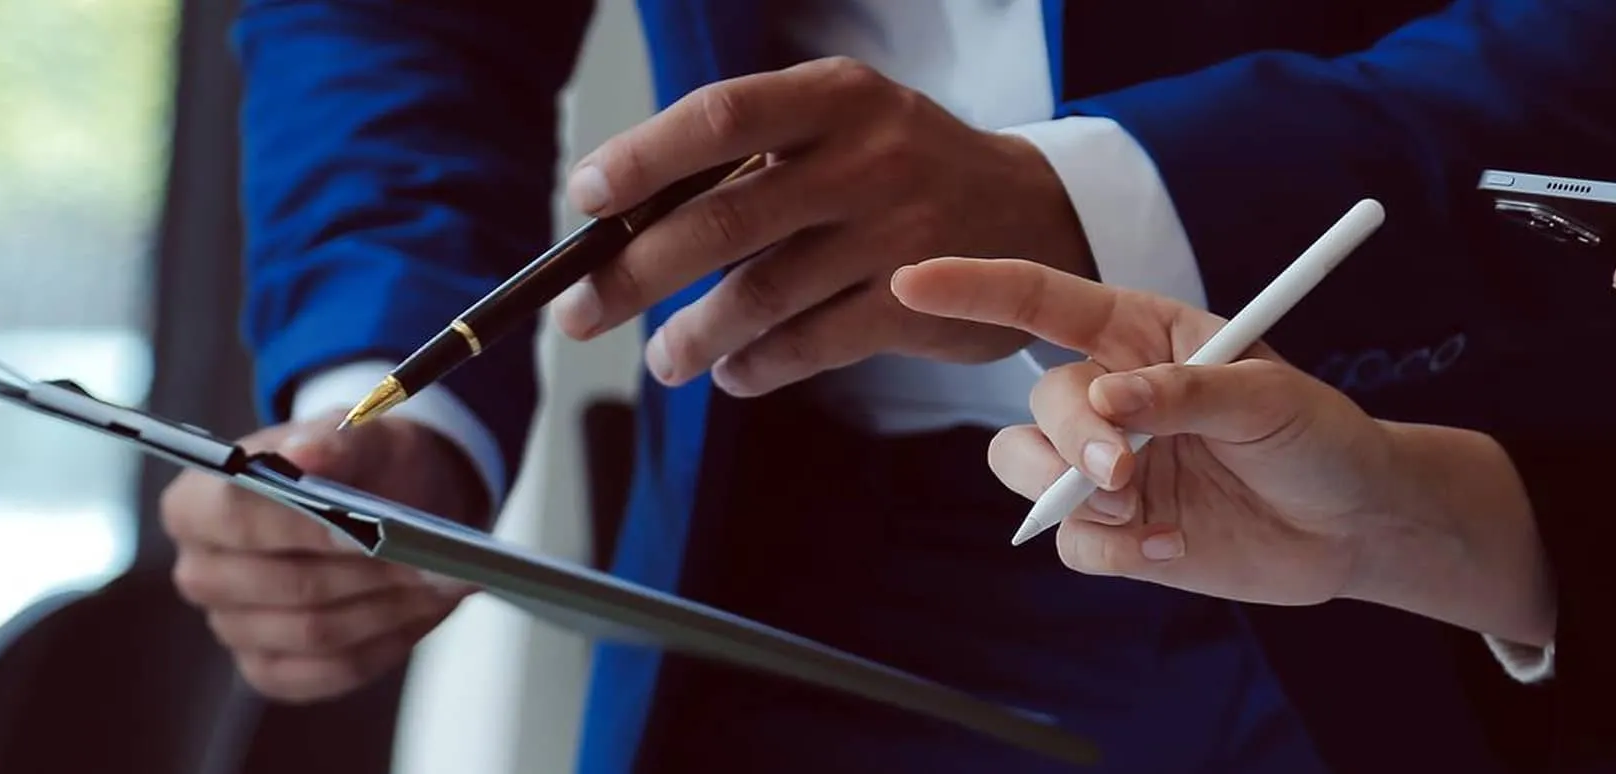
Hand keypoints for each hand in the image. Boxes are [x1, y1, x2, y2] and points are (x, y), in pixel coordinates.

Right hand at [161, 417, 485, 701]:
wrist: (383, 504)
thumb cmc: (357, 465)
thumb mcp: (354, 433)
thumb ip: (331, 440)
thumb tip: (302, 455)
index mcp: (195, 504)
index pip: (236, 517)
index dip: (303, 526)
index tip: (365, 529)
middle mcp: (202, 573)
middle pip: (283, 584)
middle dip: (365, 574)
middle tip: (429, 561)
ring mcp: (233, 627)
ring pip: (315, 633)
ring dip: (387, 609)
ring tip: (440, 583)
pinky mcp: (270, 669)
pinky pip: (331, 671)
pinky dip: (384, 643)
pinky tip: (419, 614)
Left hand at [552, 56, 1091, 396]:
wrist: (1035, 214)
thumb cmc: (905, 170)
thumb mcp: (844, 127)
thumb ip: (754, 159)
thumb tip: (625, 221)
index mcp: (838, 96)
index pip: (722, 117)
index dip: (643, 158)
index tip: (584, 198)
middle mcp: (870, 156)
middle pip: (725, 218)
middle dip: (636, 273)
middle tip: (579, 313)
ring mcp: (898, 233)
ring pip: (762, 294)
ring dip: (694, 335)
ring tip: (662, 358)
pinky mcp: (918, 305)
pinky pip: (811, 344)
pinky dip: (758, 365)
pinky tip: (734, 372)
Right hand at [894, 258, 1554, 645]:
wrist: (1351, 526)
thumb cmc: (1318, 438)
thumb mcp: (1268, 399)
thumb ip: (1182, 390)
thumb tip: (1103, 401)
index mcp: (1142, 334)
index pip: (1041, 301)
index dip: (972, 288)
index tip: (911, 281)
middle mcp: (1112, 394)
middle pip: (1040, 403)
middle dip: (1072, 442)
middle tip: (1126, 471)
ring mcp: (1108, 465)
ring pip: (1028, 470)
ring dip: (1074, 497)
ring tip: (1143, 511)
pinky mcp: (1117, 529)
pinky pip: (1069, 541)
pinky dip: (1113, 550)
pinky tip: (1174, 548)